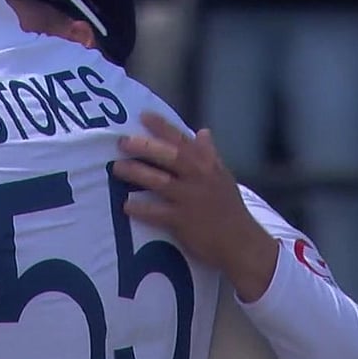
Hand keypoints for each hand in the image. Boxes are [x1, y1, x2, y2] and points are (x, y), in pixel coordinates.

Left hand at [114, 112, 278, 302]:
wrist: (241, 242)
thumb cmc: (229, 208)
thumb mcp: (223, 176)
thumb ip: (210, 154)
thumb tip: (203, 131)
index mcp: (207, 165)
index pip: (183, 140)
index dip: (162, 127)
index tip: (143, 116)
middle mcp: (199, 178)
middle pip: (169, 157)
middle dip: (145, 147)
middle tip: (123, 142)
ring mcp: (190, 199)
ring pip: (159, 182)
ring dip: (136, 173)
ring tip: (116, 168)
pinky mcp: (183, 221)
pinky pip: (156, 213)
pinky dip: (141, 209)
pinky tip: (126, 205)